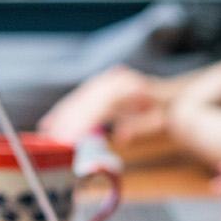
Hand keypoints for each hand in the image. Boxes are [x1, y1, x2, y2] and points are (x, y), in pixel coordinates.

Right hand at [38, 66, 167, 143]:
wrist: (174, 94)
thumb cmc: (167, 110)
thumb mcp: (159, 119)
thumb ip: (140, 126)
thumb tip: (121, 136)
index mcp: (128, 88)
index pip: (99, 106)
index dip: (82, 122)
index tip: (69, 138)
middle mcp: (115, 80)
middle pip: (85, 100)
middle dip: (67, 120)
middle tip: (52, 140)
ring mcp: (107, 80)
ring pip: (80, 97)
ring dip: (62, 114)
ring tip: (46, 133)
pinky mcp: (102, 84)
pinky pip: (80, 96)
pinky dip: (65, 108)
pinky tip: (51, 121)